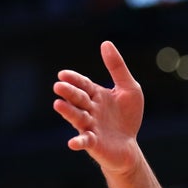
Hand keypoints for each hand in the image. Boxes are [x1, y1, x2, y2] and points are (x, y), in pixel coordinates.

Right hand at [53, 41, 144, 176]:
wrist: (129, 144)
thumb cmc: (127, 116)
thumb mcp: (129, 88)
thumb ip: (117, 67)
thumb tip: (105, 43)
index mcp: (96, 95)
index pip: (83, 85)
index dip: (74, 80)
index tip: (63, 74)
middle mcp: (89, 110)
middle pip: (78, 99)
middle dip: (69, 93)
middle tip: (58, 86)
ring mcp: (89, 126)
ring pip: (77, 117)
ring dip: (68, 112)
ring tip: (58, 104)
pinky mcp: (94, 142)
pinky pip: (85, 141)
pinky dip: (78, 141)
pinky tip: (73, 143)